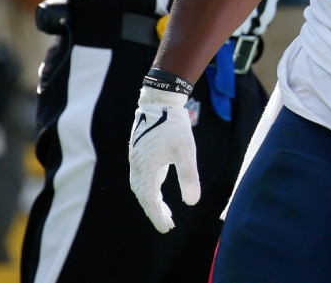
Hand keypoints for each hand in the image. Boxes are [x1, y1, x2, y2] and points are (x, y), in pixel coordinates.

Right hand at [128, 85, 199, 232]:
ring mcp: (137, 160)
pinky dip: (150, 191)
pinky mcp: (141, 155)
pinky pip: (143, 179)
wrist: (160, 102)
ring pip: (141, 188)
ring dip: (152, 203)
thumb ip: (189, 176)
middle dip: (154, 212)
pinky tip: (160, 195)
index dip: (157, 215)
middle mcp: (137, 166)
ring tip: (166, 215)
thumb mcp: (186, 151)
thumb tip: (193, 202)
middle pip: (143, 196)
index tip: (166, 228)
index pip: (149, 199)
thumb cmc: (174, 125)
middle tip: (168, 225)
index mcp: (146, 167)